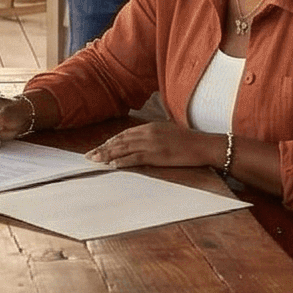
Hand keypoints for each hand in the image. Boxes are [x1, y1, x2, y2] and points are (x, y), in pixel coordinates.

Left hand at [86, 121, 221, 169]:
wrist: (203, 145)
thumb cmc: (188, 140)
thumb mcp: (167, 131)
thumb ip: (153, 134)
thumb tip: (142, 140)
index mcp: (150, 127)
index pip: (124, 134)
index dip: (110, 141)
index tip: (99, 147)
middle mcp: (148, 133)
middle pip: (120, 141)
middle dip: (103, 148)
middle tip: (88, 155)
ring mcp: (152, 144)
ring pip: (124, 149)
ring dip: (108, 155)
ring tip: (95, 160)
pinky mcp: (157, 155)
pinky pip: (136, 158)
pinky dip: (123, 161)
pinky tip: (113, 165)